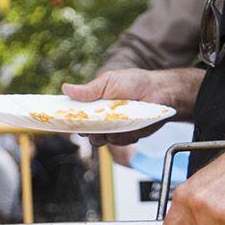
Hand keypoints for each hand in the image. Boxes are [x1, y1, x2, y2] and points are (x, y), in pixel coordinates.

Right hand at [62, 68, 195, 145]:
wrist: (159, 92)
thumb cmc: (134, 83)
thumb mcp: (108, 81)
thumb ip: (88, 89)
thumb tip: (66, 89)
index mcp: (92, 104)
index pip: (74, 115)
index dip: (68, 118)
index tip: (65, 117)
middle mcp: (100, 118)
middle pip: (84, 131)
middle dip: (86, 129)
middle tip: (93, 121)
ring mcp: (113, 129)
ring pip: (99, 140)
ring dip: (104, 133)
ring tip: (115, 120)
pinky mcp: (126, 136)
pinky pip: (117, 142)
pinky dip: (122, 135)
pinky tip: (130, 124)